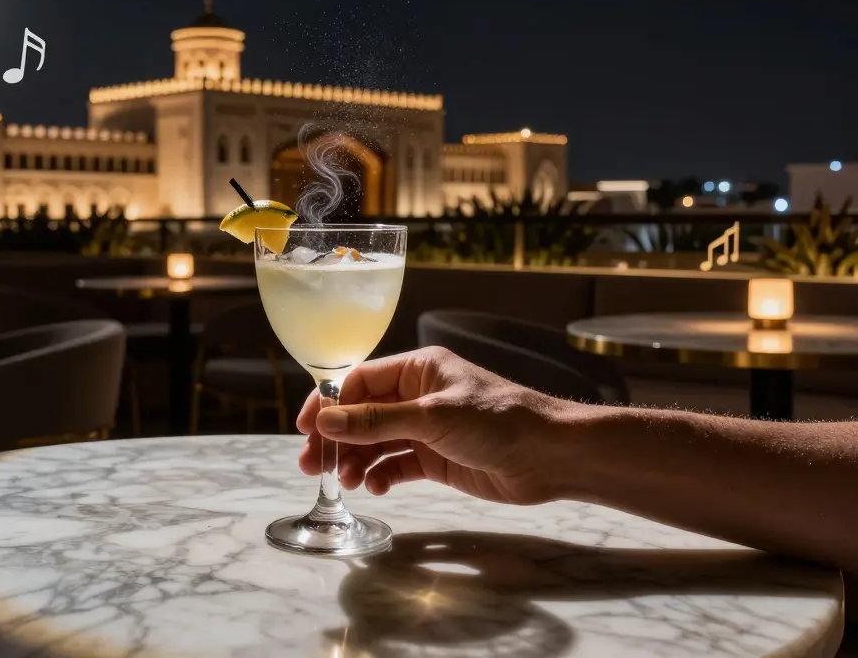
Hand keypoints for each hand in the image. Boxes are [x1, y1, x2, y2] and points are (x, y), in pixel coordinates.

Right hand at [295, 347, 569, 504]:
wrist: (550, 457)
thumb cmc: (498, 421)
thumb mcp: (432, 417)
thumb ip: (376, 421)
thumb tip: (324, 422)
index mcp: (418, 370)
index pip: (359, 381)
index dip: (329, 404)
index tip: (306, 428)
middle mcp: (418, 397)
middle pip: (362, 414)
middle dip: (336, 437)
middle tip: (310, 464)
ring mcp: (427, 429)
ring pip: (376, 442)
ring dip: (355, 459)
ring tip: (344, 480)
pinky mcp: (437, 459)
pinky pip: (396, 465)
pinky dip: (381, 475)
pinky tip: (373, 487)